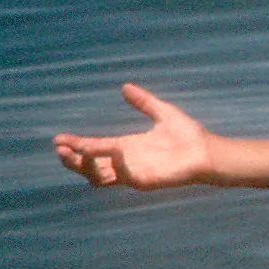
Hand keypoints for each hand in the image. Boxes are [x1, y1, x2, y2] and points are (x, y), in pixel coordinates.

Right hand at [53, 84, 212, 188]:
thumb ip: (144, 102)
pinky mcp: (146, 181)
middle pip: (89, 167)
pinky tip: (115, 150)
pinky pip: (126, 177)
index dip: (76, 144)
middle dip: (73, 160)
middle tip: (60, 149)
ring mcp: (134, 174)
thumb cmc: (188, 136)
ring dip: (87, 166)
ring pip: (100, 177)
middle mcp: (126, 163)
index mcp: (126, 148)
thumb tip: (125, 87)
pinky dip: (118, 165)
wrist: (209, 150)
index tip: (58, 139)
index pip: (94, 148)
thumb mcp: (163, 113)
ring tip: (78, 151)